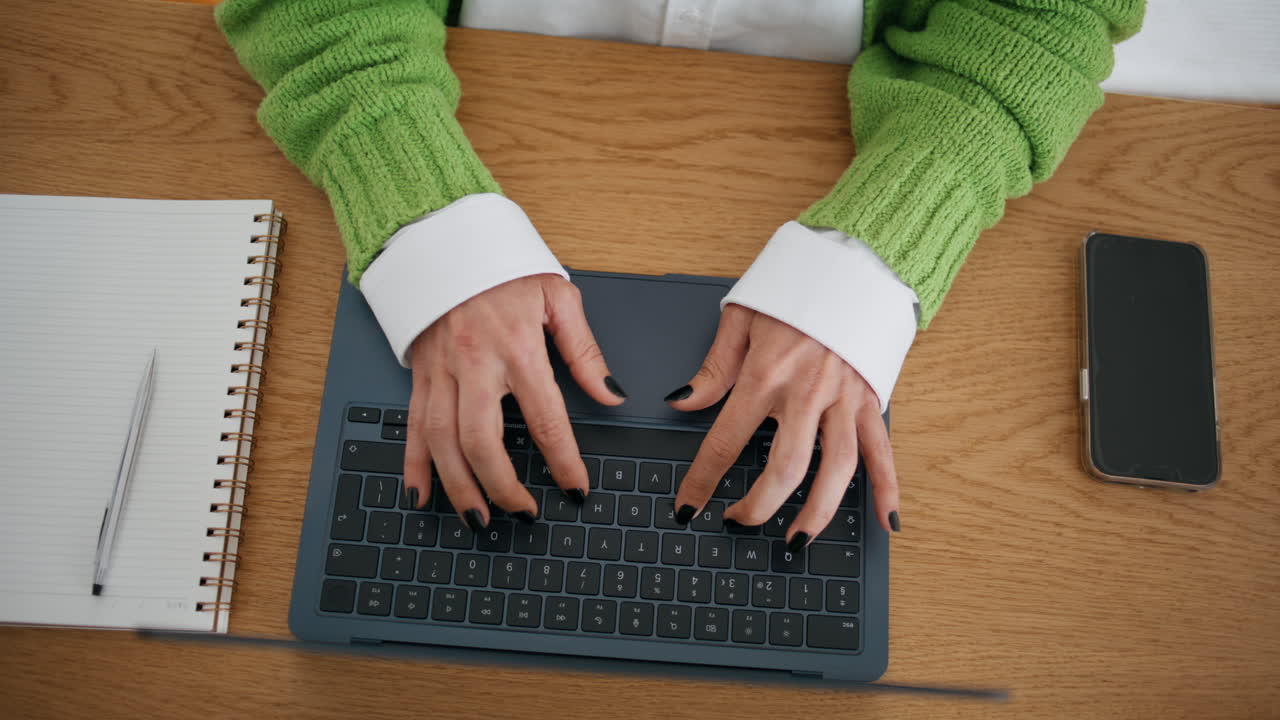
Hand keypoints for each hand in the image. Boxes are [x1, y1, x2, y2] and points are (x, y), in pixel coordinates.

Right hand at [401, 275, 625, 529]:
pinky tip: (421, 495)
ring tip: (479, 519)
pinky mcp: (420, 373)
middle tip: (523, 514)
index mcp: (518, 347)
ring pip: (442, 442)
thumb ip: (584, 351)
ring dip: (459, 487)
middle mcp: (475, 363)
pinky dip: (414, 465)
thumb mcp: (558, 296)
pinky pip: (413, 426)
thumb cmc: (504, 267)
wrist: (445, 238)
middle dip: (502, 486)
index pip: (545, 418)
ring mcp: (441, 371)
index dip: (563, 460)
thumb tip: (611, 394)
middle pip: (482, 440)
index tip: (576, 489)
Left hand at [670, 305, 899, 546]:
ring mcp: (844, 399)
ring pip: (835, 470)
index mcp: (766, 375)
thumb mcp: (740, 317)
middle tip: (738, 524)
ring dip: (817, 513)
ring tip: (796, 541)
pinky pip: (881, 451)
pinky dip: (887, 488)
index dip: (703, 481)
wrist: (852, 262)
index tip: (687, 508)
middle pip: (785, 468)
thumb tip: (682, 402)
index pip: (725, 441)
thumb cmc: (793, 288)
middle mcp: (806, 393)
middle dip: (758, 506)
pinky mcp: (871, 398)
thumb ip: (713, 368)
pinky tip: (886, 521)